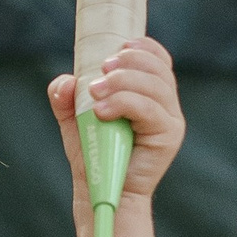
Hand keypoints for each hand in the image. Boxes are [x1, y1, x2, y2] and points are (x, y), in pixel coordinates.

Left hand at [48, 37, 183, 202]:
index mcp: (151, 94)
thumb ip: (66, 97)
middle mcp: (166, 105)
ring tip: (94, 93)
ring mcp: (170, 120)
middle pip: (157, 68)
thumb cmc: (92, 153)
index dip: (143, 47)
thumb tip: (66, 82)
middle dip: (128, 62)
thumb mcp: (75, 118)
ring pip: (153, 86)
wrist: (99, 189)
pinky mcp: (168, 136)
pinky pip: (149, 109)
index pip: (158, 60)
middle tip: (100, 72)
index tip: (118, 47)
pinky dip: (123, 103)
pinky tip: (101, 111)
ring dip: (122, 82)